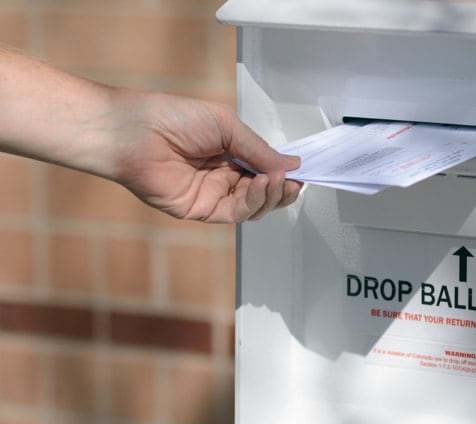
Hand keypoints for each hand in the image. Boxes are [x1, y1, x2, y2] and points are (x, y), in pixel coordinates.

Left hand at [104, 90, 301, 222]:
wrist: (135, 133)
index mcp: (230, 152)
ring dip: (270, 195)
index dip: (283, 172)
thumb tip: (291, 165)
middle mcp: (223, 175)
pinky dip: (253, 201)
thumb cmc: (173, 118)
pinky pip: (236, 212)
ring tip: (276, 181)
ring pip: (254, 205)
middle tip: (293, 181)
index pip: (265, 168)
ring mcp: (213, 195)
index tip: (301, 171)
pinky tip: (260, 185)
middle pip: (263, 191)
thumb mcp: (226, 126)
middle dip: (282, 188)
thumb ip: (259, 149)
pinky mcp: (201, 210)